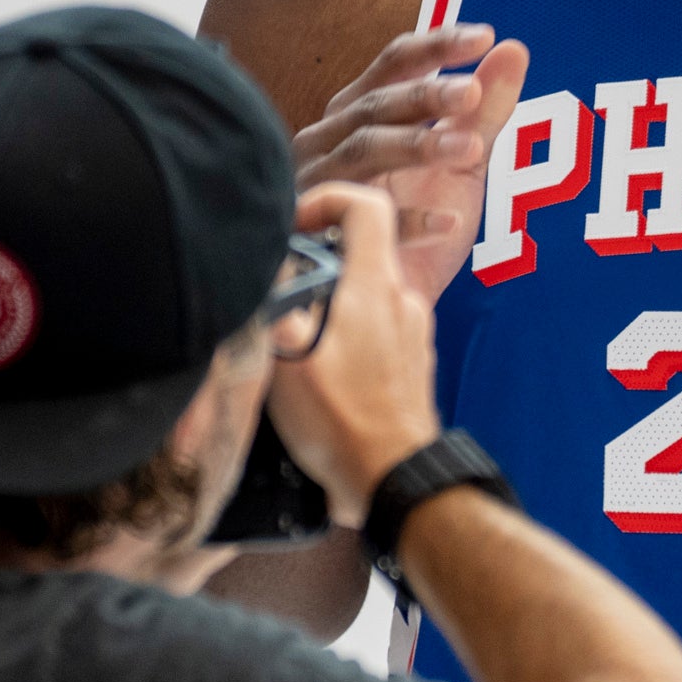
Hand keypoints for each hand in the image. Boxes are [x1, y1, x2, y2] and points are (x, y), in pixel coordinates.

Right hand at [267, 184, 442, 525]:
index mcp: (376, 286)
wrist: (394, 480)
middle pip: (363, 249)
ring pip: (368, 291)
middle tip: (282, 292)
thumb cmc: (342, 421)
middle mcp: (404, 300)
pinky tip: (322, 370)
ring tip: (295, 338)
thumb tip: (267, 266)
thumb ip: (277, 302)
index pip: (366, 205)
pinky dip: (348, 333)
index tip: (293, 229)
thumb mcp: (289, 358)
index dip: (325, 201)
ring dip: (331, 301)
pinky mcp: (413, 363)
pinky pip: (378, 327)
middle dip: (318, 260)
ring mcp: (414, 332)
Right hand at [291, 25, 529, 302]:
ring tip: (470, 150)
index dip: (436, 47)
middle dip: (425, 96)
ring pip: (363, 150)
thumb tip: (515, 50)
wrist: (377, 303)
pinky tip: (448, 225)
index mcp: (358, 112)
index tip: (483, 35)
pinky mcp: (315, 233)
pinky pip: (360, 221)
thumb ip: (483, 112)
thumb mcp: (459, 165)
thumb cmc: (410, 220)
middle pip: (376, 104)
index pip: (394, 65)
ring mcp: (317, 184)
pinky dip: (407, 222)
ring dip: (418, 146)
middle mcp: (328, 140)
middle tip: (473, 93)